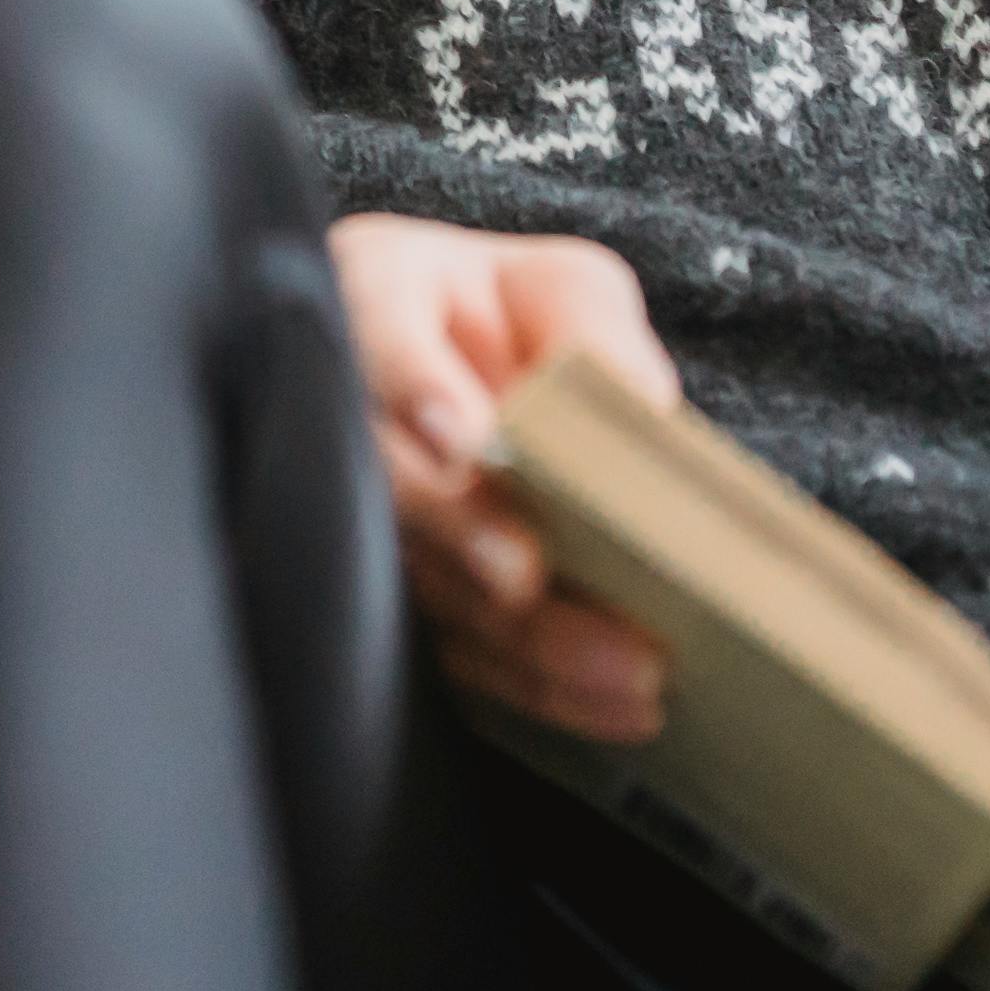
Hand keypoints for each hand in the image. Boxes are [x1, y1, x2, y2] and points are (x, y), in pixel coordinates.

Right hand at [331, 211, 684, 741]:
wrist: (462, 366)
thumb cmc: (512, 314)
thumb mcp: (560, 285)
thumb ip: (593, 332)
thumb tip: (641, 410)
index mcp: (374, 299)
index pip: (377, 343)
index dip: (414, 391)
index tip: (463, 439)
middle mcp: (348, 410)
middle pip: (386, 483)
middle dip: (462, 535)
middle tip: (533, 580)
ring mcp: (368, 515)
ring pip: (425, 583)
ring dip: (521, 637)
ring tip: (627, 670)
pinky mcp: (410, 598)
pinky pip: (458, 653)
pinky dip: (536, 687)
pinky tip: (616, 705)